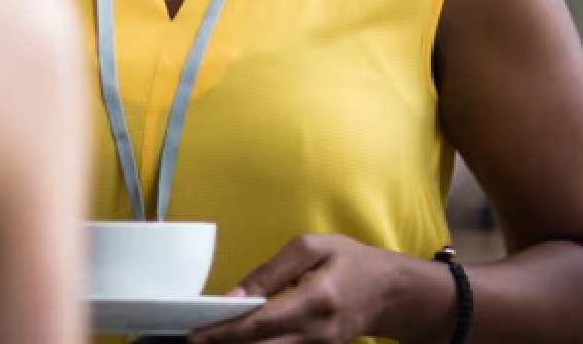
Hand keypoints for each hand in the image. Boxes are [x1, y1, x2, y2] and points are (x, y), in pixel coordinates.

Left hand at [190, 233, 445, 343]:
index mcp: (315, 301)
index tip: (198, 331)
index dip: (227, 330)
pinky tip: (238, 340)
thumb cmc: (349, 260)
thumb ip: (271, 271)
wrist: (390, 292)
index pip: (261, 322)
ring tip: (209, 340)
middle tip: (192, 339)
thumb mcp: (310, 248)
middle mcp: (316, 333)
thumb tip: (236, 294)